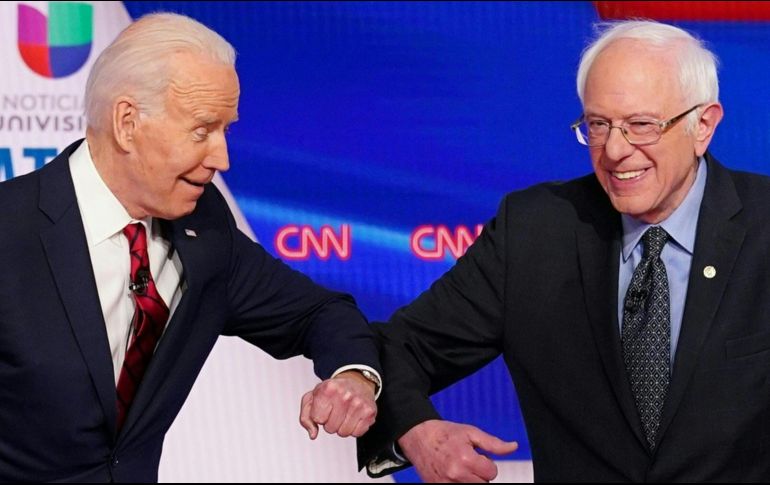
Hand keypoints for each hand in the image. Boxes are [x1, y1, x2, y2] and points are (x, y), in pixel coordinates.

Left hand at [299, 370, 376, 438]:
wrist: (356, 381)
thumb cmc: (333, 390)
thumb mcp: (313, 397)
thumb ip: (306, 417)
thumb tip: (313, 434)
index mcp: (328, 389)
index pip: (317, 419)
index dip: (319, 416)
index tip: (325, 407)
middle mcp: (344, 395)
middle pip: (330, 428)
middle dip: (330, 422)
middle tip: (335, 410)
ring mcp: (358, 404)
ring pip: (343, 433)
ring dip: (342, 426)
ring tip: (345, 413)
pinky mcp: (369, 412)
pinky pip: (357, 433)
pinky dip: (354, 428)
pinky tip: (354, 416)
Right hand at [398, 419, 517, 482]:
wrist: (418, 437)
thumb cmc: (444, 433)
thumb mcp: (470, 432)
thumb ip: (493, 443)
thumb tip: (513, 447)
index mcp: (465, 459)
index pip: (492, 472)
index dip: (487, 463)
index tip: (478, 456)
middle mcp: (455, 475)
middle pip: (483, 484)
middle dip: (480, 474)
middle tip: (468, 462)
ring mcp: (445, 484)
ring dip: (470, 480)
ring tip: (461, 467)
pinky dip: (458, 483)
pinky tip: (452, 474)